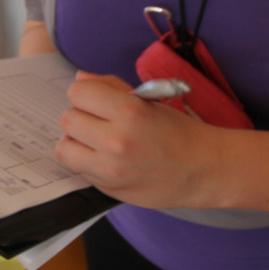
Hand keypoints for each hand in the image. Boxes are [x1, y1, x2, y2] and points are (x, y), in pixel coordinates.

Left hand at [55, 72, 219, 208]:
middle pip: (68, 120)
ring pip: (64, 149)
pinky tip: (108, 160)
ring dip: (76, 143)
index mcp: (130, 112)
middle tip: (97, 121)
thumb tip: (80, 80)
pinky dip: (88, 164)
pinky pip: (80, 171)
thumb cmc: (179, 133)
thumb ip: (112, 87)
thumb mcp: (150, 101)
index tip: (95, 100)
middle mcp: (117, 142)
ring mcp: (111, 170)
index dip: (85, 94)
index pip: (78, 93)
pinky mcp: (109, 189)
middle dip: (79, 117)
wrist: (203, 170)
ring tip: (96, 142)